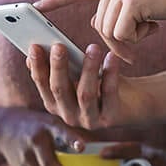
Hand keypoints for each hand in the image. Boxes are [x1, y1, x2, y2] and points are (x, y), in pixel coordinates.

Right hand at [0, 107, 91, 165]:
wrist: (3, 129)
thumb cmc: (38, 125)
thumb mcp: (51, 121)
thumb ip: (70, 133)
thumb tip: (100, 147)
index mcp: (46, 128)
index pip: (59, 132)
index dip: (70, 138)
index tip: (82, 147)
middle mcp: (35, 145)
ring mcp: (27, 161)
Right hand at [28, 42, 151, 128]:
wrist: (131, 103)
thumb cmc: (99, 83)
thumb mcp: (76, 74)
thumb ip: (57, 66)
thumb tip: (33, 51)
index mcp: (55, 104)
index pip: (42, 85)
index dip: (37, 66)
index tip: (35, 47)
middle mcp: (68, 115)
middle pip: (60, 90)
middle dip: (58, 67)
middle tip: (59, 46)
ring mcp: (89, 120)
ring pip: (85, 94)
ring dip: (88, 68)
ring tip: (93, 48)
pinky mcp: (110, 118)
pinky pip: (109, 94)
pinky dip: (111, 74)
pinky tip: (111, 57)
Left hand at [36, 0, 165, 52]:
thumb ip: (117, 7)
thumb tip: (97, 24)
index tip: (36, 6)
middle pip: (99, 25)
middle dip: (118, 40)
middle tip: (144, 35)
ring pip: (109, 32)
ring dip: (130, 40)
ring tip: (152, 25)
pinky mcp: (132, 0)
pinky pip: (121, 35)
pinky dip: (136, 40)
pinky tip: (155, 26)